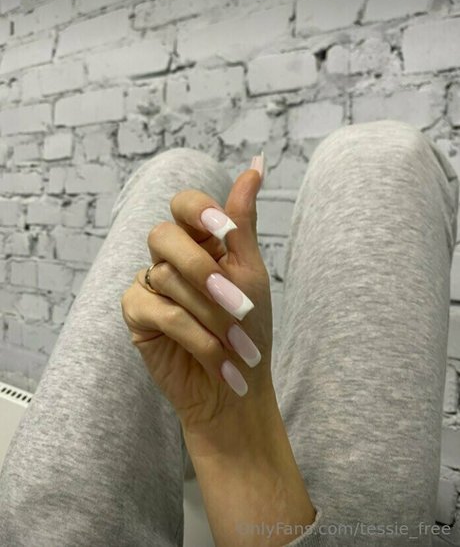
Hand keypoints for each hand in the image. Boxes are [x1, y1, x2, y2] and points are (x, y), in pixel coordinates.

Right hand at [120, 155, 274, 441]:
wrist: (237, 385)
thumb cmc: (249, 329)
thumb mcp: (250, 271)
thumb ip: (243, 220)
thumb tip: (257, 162)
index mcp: (201, 241)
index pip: (184, 203)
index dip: (200, 211)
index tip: (227, 233)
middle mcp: (171, 257)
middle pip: (163, 235)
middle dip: (204, 271)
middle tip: (238, 305)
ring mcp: (150, 284)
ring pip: (164, 276)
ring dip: (208, 312)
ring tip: (235, 341)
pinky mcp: (137, 314)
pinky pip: (156, 310)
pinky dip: (192, 333)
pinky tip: (213, 355)